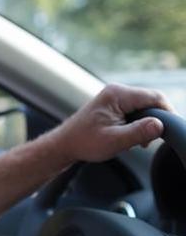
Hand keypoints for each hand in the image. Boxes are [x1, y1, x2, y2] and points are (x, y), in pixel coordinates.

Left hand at [53, 83, 173, 162]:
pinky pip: (136, 111)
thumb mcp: (114, 141)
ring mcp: (115, 97)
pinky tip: (130, 137)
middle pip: (151, 101)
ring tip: (135, 142)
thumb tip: (160, 125)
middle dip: (155, 121)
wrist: (65, 144)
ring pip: (145, 107)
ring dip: (146, 124)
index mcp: (117, 94)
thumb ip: (138, 132)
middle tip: (147, 141)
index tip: (170, 131)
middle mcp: (117, 91)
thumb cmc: (84, 142)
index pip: (155, 97)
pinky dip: (138, 124)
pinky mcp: (114, 105)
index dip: (167, 113)